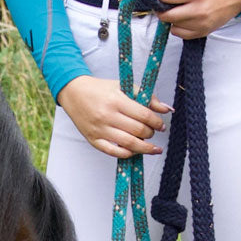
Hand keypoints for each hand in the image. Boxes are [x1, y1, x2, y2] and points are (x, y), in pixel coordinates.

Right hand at [57, 75, 171, 157]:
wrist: (74, 92)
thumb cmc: (100, 89)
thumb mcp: (123, 86)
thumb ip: (146, 97)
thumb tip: (167, 109)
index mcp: (116, 100)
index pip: (144, 115)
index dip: (156, 122)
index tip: (161, 125)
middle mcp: (107, 116)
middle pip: (138, 131)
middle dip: (150, 134)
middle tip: (153, 132)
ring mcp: (100, 129)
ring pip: (129, 144)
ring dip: (145, 148)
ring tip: (153, 148)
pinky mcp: (93, 140)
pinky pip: (113, 152)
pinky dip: (127, 154)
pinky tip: (135, 152)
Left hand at [139, 0, 240, 38]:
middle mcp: (199, 10)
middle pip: (166, 15)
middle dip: (161, 8)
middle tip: (164, 1)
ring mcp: (201, 23)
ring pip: (172, 25)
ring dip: (169, 17)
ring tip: (177, 7)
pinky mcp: (203, 32)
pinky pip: (180, 34)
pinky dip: (177, 26)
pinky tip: (183, 16)